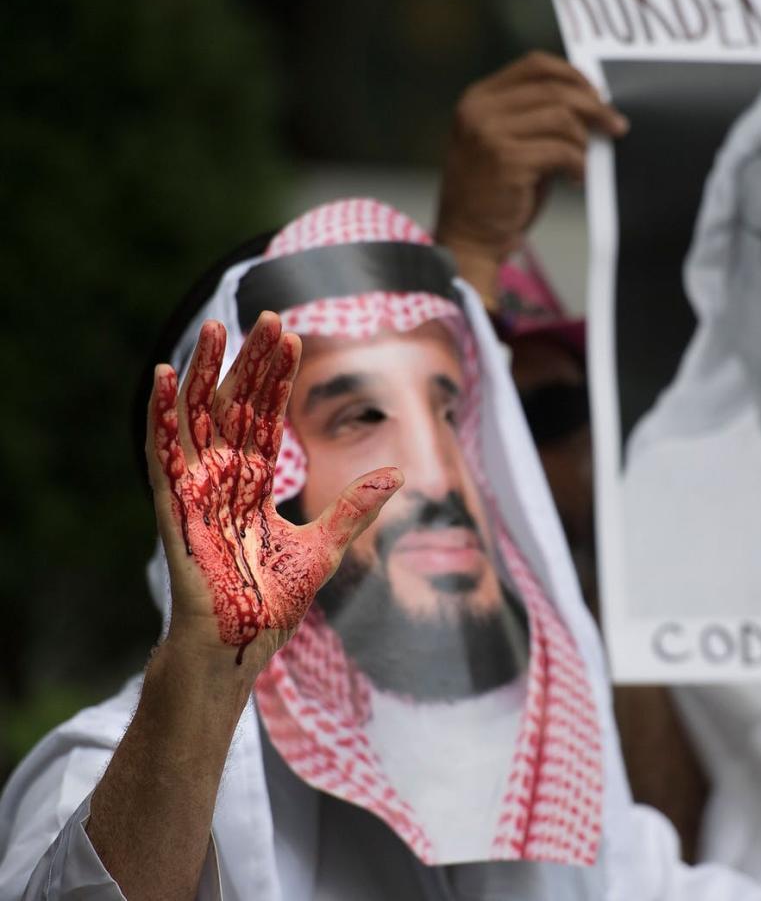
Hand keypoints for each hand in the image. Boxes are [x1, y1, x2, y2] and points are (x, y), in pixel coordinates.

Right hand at [146, 312, 401, 671]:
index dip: (277, 378)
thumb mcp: (327, 547)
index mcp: (253, 484)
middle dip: (250, 362)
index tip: (293, 337)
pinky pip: (164, 452)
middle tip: (269, 318)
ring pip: (198, 417)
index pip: (266, 418)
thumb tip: (397, 474)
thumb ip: (355, 508)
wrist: (245, 645)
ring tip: (212, 328)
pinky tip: (166, 375)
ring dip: (203, 372)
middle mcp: (223, 478)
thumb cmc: (275, 604)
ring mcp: (197, 489)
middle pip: (235, 406)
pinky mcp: (176, 506)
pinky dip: (162, 413)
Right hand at [434, 51, 627, 304]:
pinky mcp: (507, 160)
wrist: (469, 238)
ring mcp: (490, 134)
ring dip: (584, 142)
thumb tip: (592, 102)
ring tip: (583, 165)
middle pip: (555, 89)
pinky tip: (576, 180)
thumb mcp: (508, 143)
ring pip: (562, 118)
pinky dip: (579, 165)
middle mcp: (481, 110)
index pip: (536, 65)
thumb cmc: (496, 194)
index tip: (599, 95)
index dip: (574, 76)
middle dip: (594, 107)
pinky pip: (562, 150)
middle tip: (616, 127)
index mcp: (479, 98)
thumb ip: (537, 118)